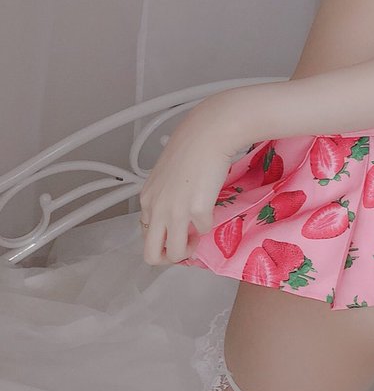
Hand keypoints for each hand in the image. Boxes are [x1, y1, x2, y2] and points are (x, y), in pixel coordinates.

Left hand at [138, 90, 244, 265]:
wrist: (207, 134)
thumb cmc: (190, 147)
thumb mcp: (167, 175)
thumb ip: (165, 196)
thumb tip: (175, 212)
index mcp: (147, 200)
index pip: (146, 235)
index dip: (163, 237)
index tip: (177, 230)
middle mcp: (156, 210)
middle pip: (152, 254)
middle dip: (169, 257)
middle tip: (185, 245)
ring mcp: (175, 213)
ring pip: (176, 253)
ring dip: (189, 249)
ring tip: (198, 233)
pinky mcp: (197, 211)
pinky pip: (203, 230)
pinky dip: (208, 223)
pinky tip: (210, 206)